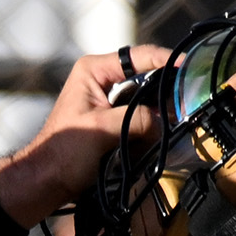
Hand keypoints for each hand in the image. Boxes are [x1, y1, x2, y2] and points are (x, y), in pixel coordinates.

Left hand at [0, 46, 175, 229]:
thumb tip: (164, 121)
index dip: (164, 59)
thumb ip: (136, 119)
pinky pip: (140, 119)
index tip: (187, 65)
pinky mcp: (113, 121)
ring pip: (145, 100)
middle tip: (187, 100)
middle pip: (144, 77)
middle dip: (165, 90)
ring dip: (159, 112)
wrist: (48, 179)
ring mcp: (109, 101)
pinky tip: (161, 134)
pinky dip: (151, 127)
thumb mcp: (101, 129)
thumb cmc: (64, 151)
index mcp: (94, 70)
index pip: (136, 56)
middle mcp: (102, 80)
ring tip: (177, 120)